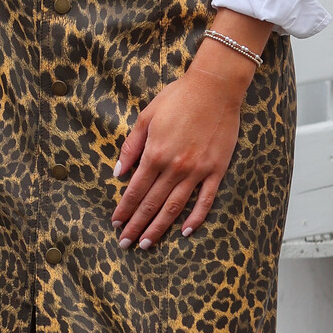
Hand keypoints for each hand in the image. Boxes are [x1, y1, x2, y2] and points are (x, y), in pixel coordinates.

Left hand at [111, 17, 271, 248]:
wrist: (214, 88)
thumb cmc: (178, 97)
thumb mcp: (146, 117)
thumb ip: (131, 147)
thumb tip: (118, 173)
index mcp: (154, 154)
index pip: (134, 190)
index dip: (124, 209)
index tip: (115, 224)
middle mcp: (174, 167)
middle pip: (151, 204)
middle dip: (136, 226)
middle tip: (126, 243)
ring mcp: (197, 171)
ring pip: (174, 207)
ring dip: (159, 228)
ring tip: (147, 244)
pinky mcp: (216, 170)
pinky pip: (205, 200)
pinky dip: (195, 218)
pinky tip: (186, 231)